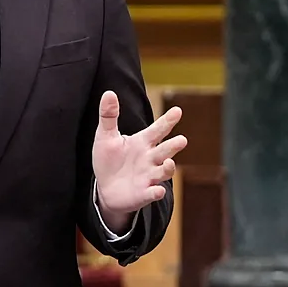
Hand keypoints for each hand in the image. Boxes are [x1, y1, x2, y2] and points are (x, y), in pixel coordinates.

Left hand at [92, 92, 185, 224]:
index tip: (177, 111)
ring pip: (164, 171)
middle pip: (165, 150)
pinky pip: (152, 193)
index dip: (167, 121)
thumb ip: (109, 116)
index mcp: (142, 142)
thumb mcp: (105, 136)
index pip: (157, 129)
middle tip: (182, 140)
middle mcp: (150, 158)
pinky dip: (156, 192)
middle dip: (173, 146)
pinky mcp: (143, 193)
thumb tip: (108, 93)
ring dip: (168, 168)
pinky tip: (158, 190)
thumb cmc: (109, 160)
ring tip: (169, 163)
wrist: (105, 188)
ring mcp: (148, 176)